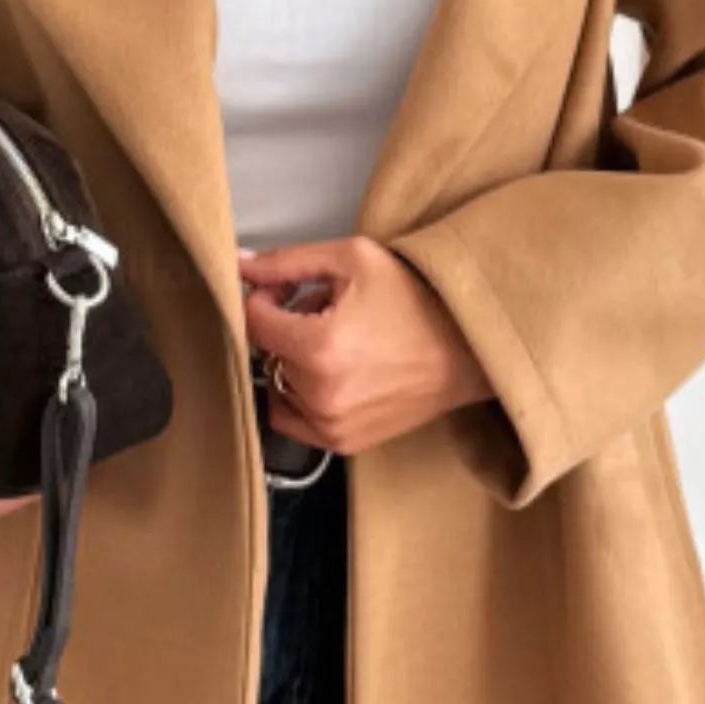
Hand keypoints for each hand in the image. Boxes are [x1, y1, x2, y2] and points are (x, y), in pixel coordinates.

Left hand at [239, 235, 493, 455]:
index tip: (289, 289)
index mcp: (319, 348)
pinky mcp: (342, 443)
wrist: (466, 350)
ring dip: (293, 363)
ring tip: (333, 343)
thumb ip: (288, 262)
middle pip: (269, 353)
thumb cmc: (416, 300)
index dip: (265, 298)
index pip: (255, 323)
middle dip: (284, 328)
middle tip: (322, 311)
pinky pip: (294, 421)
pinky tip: (332, 374)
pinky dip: (301, 397)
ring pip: (279, 386)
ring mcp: (331, 426)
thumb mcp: (353, 260)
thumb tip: (238, 266)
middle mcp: (321, 395)